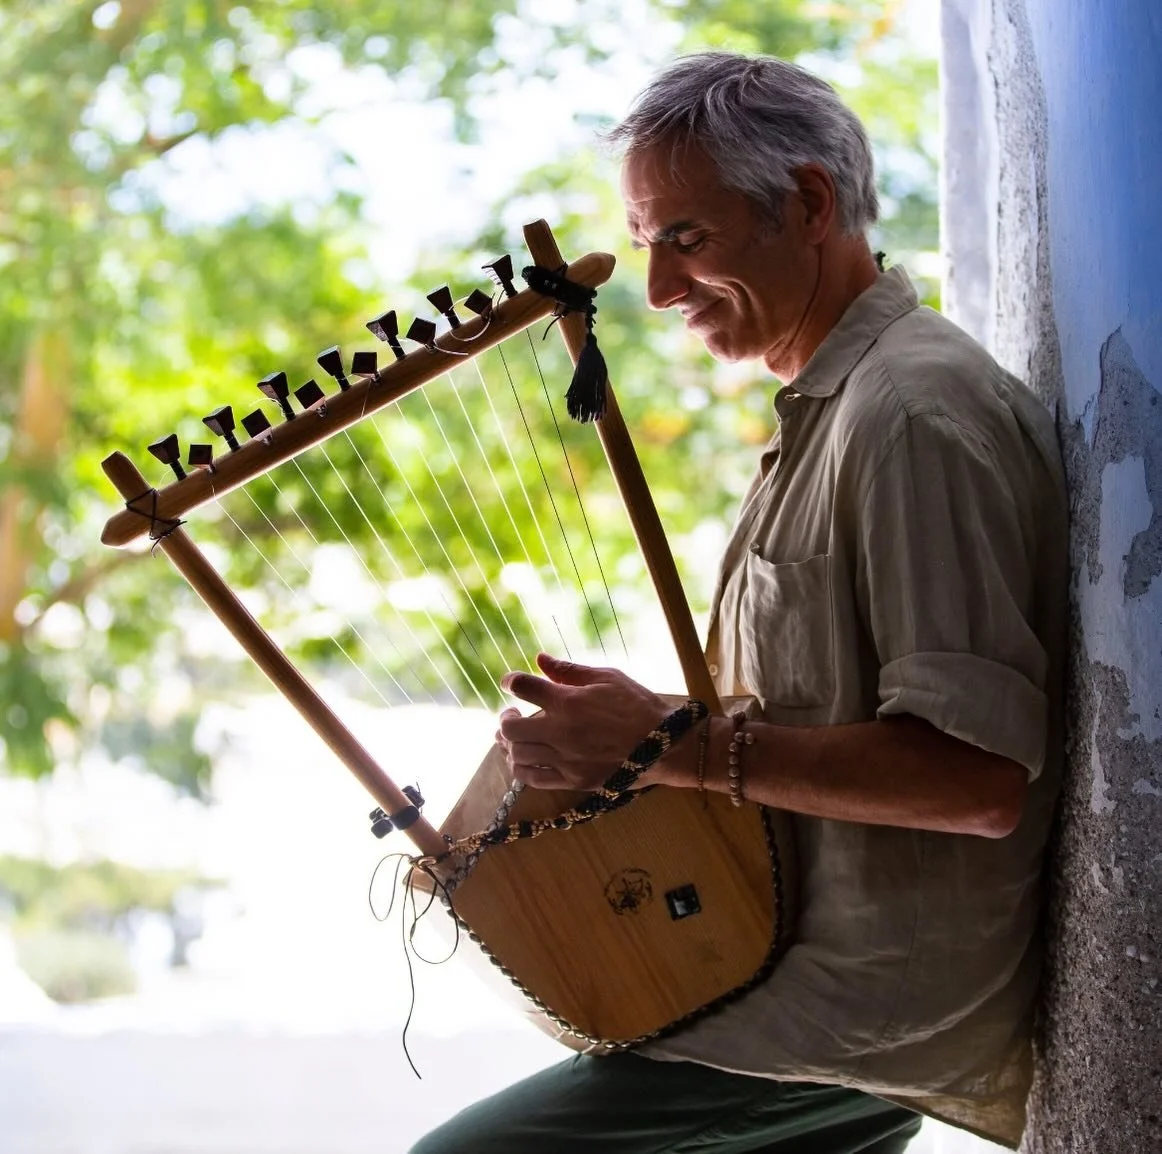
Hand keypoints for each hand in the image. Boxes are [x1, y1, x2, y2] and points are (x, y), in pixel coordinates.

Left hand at [496, 653, 671, 790]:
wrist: (664, 746)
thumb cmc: (638, 706)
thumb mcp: (608, 677)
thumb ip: (569, 670)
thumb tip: (540, 659)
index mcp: (569, 701)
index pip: (524, 687)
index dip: (511, 682)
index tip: (511, 683)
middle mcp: (562, 731)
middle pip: (511, 728)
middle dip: (505, 719)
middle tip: (511, 714)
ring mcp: (566, 759)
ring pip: (518, 755)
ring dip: (509, 744)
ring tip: (512, 738)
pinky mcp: (573, 781)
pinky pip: (533, 779)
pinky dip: (522, 768)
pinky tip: (524, 759)